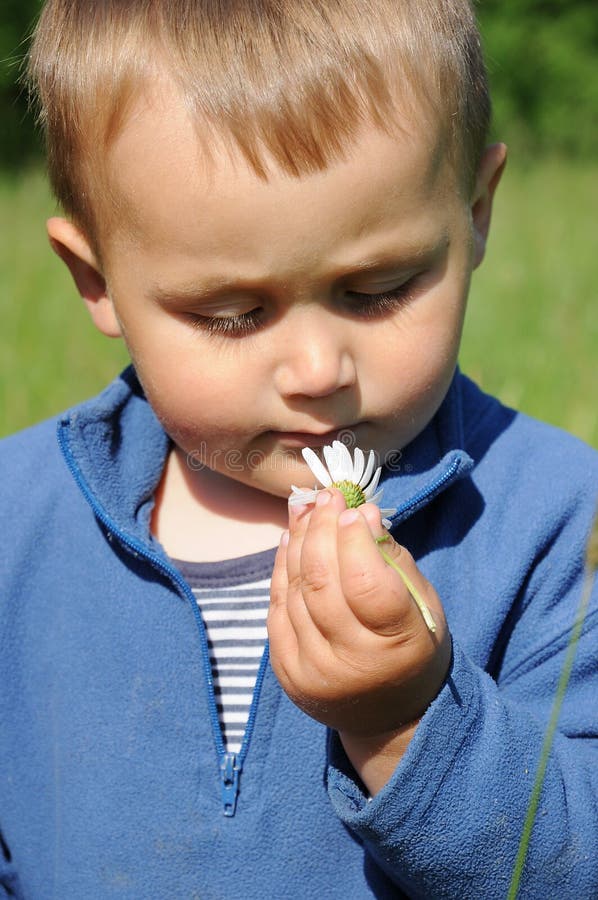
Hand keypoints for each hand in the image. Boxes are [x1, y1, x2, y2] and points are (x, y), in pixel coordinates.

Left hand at [268, 488, 451, 791]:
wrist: (389, 717)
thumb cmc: (412, 648)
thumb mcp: (422, 605)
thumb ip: (393, 558)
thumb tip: (360, 511)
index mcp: (397, 646)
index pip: (367, 584)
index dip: (355, 540)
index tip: (353, 507)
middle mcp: (351, 663)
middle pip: (323, 583)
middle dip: (321, 531)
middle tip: (326, 498)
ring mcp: (313, 671)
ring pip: (296, 591)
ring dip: (298, 542)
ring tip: (306, 510)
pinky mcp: (286, 672)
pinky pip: (276, 608)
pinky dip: (282, 568)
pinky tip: (289, 541)